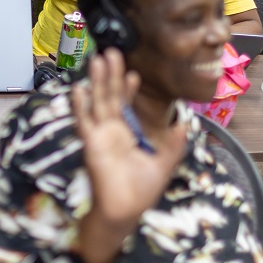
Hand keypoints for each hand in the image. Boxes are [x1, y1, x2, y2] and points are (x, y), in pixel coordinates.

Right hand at [71, 50, 186, 239]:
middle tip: (112, 51)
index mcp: (126, 133)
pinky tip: (79, 88)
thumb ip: (173, 143)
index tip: (133, 72)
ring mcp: (99, 135)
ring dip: (96, 82)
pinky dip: (80, 106)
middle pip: (109, 96)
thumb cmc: (141, 191)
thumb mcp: (164, 163)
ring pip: (97, 102)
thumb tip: (184, 123)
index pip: (125, 104)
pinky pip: (84, 121)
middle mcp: (110, 130)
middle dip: (110, 74)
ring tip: (97, 60)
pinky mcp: (91, 143)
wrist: (125, 211)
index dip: (127, 87)